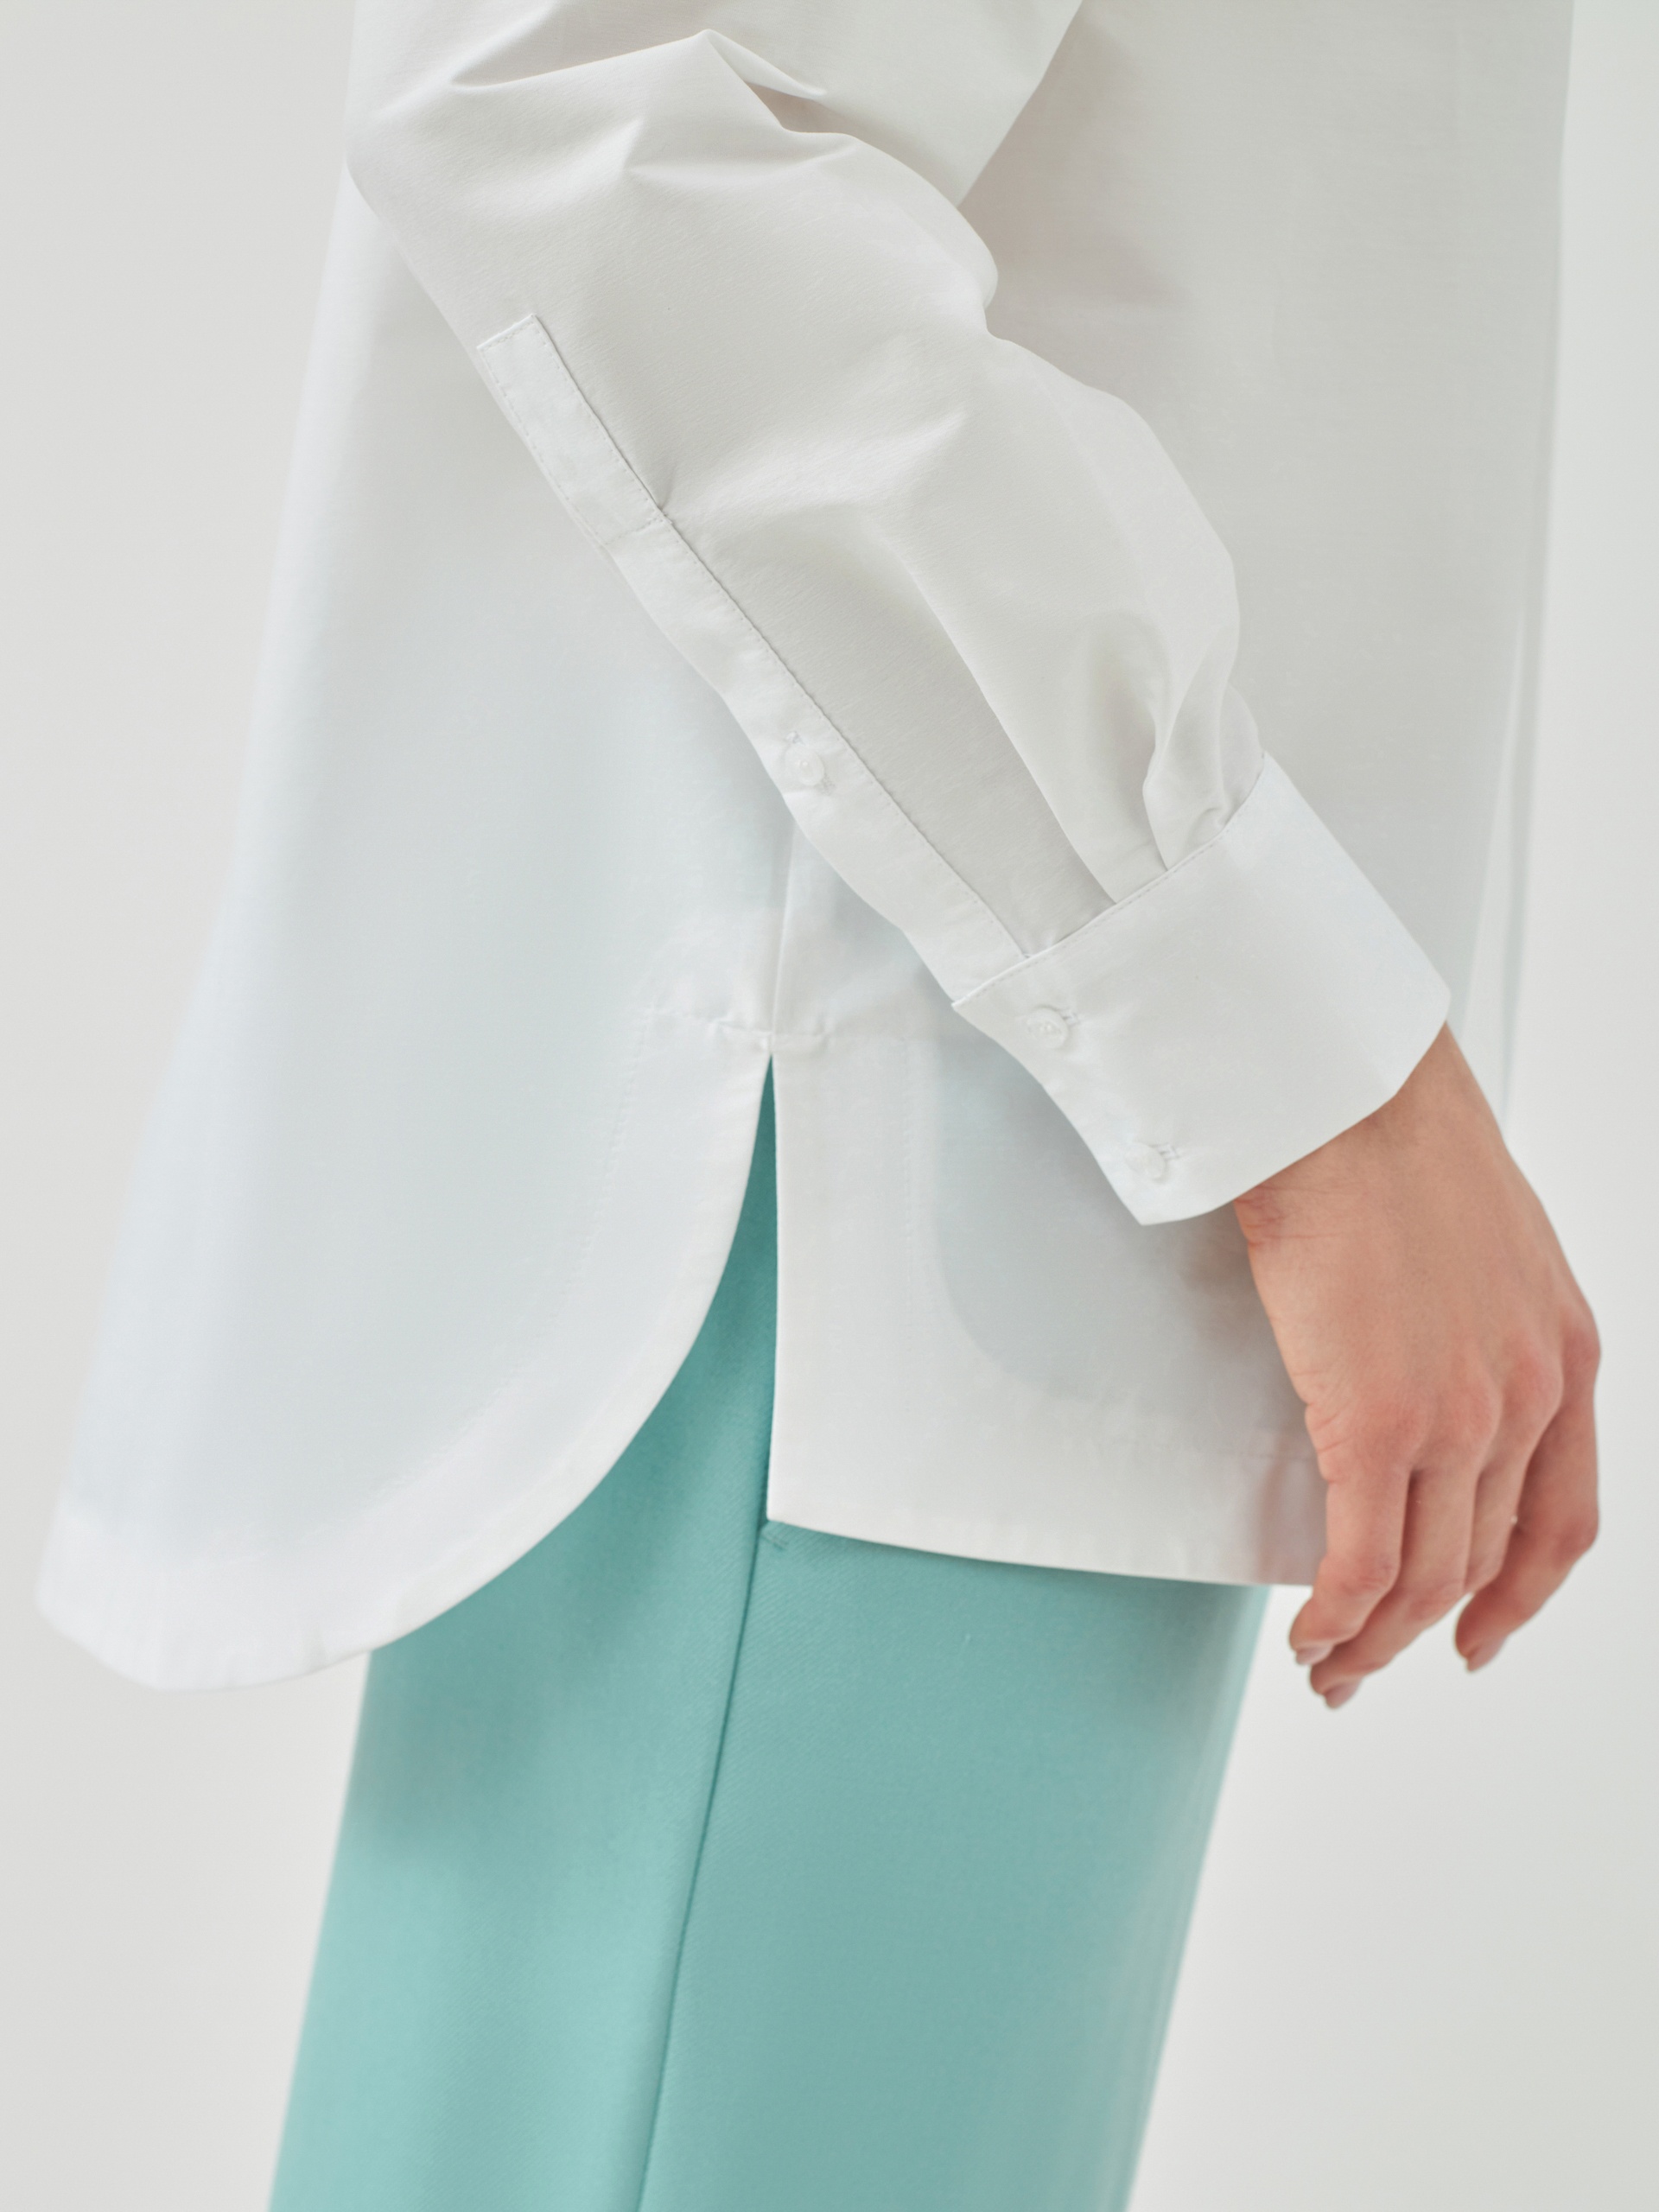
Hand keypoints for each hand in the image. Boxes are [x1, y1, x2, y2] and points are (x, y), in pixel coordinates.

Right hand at [1233, 1026, 1598, 1706]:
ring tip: (1326, 1662)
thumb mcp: (1482, 1238)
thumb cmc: (1385, 1132)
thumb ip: (1479, 1317)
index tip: (1480, 1634)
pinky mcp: (1379, 1421)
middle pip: (1482, 1559)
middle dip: (1422, 1631)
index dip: (1520, 1596)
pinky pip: (1362, 1561)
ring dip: (1371, 1639)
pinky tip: (1311, 1631)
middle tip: (1367, 1661)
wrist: (1345, 1092)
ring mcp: (1460, 1416)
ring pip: (1423, 1577)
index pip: (1564, 1516)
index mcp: (1565, 1351)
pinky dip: (1337, 1615)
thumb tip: (1421, 1359)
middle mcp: (1530, 1396)